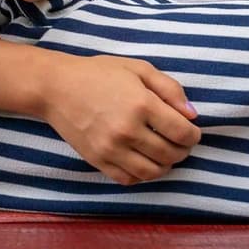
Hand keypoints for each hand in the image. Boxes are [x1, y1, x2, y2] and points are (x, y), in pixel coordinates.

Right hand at [35, 52, 200, 185]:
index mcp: (141, 104)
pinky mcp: (98, 160)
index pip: (183, 132)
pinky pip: (129, 179)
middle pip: (171, 155)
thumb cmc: (97, 73)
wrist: (54, 87)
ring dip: (165, 165)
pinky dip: (141, 174)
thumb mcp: (137, 68)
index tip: (190, 130)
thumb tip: (192, 115)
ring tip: (162, 153)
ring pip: (153, 172)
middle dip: (182, 150)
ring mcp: (111, 149)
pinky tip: (141, 159)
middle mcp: (127, 130)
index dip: (193, 134)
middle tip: (177, 142)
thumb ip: (170, 88)